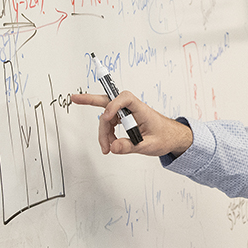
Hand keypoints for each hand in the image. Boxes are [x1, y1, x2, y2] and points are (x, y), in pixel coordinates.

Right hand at [69, 91, 193, 156]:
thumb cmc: (165, 137)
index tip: (107, 117)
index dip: (114, 105)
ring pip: (107, 119)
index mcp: (142, 109)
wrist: (172, 137)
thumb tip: (114, 147)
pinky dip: (107, 135)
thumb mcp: (149, 145)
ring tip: (107, 148)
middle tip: (75, 98)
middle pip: (109, 101)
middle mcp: (132, 108)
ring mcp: (127, 113)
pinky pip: (110, 124)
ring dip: (104, 133)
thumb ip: (131, 146)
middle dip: (91, 100)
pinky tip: (109, 145)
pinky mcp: (124, 119)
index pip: (125, 99)